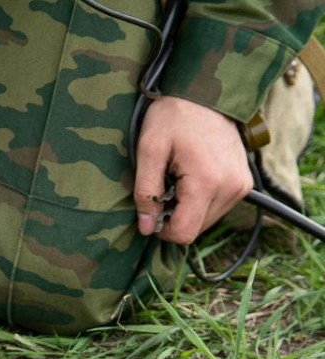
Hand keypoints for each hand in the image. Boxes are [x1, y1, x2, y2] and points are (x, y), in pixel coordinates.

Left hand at [134, 96, 252, 244]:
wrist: (206, 94)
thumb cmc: (173, 117)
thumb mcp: (149, 151)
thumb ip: (146, 193)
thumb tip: (146, 228)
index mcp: (207, 182)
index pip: (184, 233)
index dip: (161, 229)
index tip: (151, 208)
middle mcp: (231, 188)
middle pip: (195, 229)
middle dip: (173, 216)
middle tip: (163, 187)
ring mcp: (241, 186)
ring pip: (206, 221)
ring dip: (186, 209)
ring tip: (177, 179)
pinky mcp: (244, 183)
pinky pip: (216, 208)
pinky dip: (199, 201)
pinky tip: (190, 178)